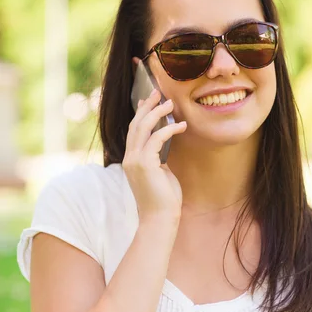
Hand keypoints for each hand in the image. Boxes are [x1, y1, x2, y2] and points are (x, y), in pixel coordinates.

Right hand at [122, 89, 186, 223]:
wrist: (159, 219)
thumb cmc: (163, 200)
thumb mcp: (160, 173)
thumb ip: (158, 159)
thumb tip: (164, 146)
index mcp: (131, 160)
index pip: (132, 131)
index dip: (139, 113)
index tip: (147, 100)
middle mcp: (129, 158)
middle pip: (135, 124)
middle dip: (147, 106)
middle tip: (158, 92)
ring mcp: (134, 161)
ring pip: (143, 128)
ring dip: (158, 113)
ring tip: (171, 103)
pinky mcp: (144, 164)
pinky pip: (156, 139)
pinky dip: (169, 129)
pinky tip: (181, 125)